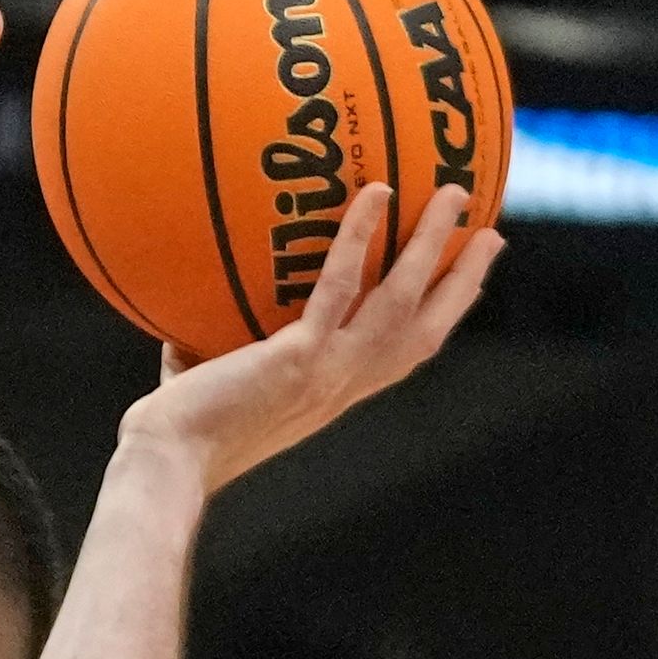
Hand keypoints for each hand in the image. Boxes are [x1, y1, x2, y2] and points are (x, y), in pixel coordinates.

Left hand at [117, 184, 505, 492]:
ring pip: (403, 300)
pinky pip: (340, 287)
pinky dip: (360, 238)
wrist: (167, 465)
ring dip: (433, 245)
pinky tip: (375, 193)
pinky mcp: (301, 358)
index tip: (463, 284)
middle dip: (462, 283)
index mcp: (333, 394)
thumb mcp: (205, 384)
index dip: (438, 319)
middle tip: (490, 234)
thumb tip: (186, 319)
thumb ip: (211, 351)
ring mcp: (329, 372)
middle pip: (426, 330)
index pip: (401, 356)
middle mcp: (343, 385)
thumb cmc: (176, 434)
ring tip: (453, 193)